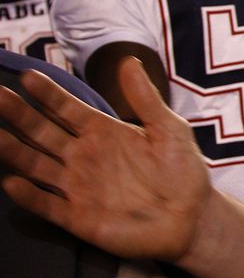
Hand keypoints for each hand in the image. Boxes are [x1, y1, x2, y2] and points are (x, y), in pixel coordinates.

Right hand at [0, 57, 210, 260]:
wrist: (192, 216)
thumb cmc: (182, 169)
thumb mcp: (169, 129)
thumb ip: (146, 98)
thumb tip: (129, 60)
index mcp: (101, 131)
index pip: (66, 108)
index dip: (47, 93)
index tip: (26, 75)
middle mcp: (82, 156)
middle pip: (41, 132)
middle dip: (18, 115)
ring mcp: (77, 186)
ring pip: (35, 165)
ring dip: (12, 151)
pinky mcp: (77, 217)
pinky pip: (46, 205)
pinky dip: (28, 195)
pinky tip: (11, 182)